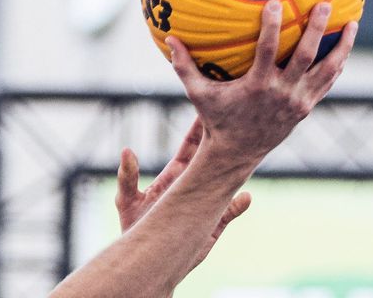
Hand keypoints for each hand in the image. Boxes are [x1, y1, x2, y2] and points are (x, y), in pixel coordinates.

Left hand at [116, 121, 251, 268]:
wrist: (146, 261)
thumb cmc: (133, 229)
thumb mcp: (126, 201)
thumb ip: (127, 176)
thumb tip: (127, 149)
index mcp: (173, 176)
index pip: (189, 148)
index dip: (198, 130)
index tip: (207, 111)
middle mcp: (192, 185)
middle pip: (210, 158)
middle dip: (220, 140)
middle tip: (233, 119)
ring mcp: (203, 204)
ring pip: (223, 182)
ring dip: (233, 170)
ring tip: (246, 154)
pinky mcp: (212, 225)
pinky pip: (228, 213)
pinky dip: (237, 206)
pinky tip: (245, 197)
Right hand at [166, 0, 356, 163]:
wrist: (238, 153)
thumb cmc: (217, 119)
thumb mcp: (199, 94)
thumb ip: (184, 66)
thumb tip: (168, 38)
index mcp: (258, 86)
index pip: (268, 50)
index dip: (272, 26)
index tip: (276, 3)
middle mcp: (282, 93)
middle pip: (306, 56)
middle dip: (316, 29)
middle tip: (323, 4)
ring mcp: (298, 101)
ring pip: (327, 70)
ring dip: (341, 47)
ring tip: (352, 24)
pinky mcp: (307, 107)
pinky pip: (328, 83)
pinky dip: (338, 65)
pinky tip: (344, 47)